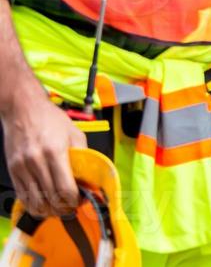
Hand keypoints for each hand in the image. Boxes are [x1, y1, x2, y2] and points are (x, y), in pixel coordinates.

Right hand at [1, 92, 86, 216]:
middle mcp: (36, 161)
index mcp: (55, 152)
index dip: (73, 200)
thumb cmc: (50, 119)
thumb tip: (89, 176)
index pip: (65, 187)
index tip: (79, 201)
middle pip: (50, 197)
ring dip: (48, 210)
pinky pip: (22, 195)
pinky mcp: (13, 170)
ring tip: (58, 210)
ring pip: (34, 200)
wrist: (23, 109)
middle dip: (62, 208)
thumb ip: (82, 155)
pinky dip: (33, 204)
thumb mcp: (74, 133)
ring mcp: (22, 167)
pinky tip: (42, 205)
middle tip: (71, 208)